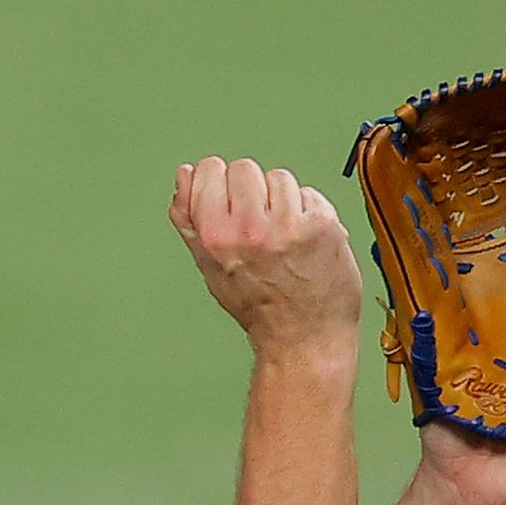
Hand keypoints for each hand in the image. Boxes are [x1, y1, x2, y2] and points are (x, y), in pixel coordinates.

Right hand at [168, 157, 361, 357]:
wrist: (303, 336)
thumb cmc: (257, 307)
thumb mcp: (208, 266)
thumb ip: (189, 218)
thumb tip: (184, 175)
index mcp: (215, 235)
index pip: (209, 169)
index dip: (219, 183)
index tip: (228, 203)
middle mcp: (249, 227)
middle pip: (244, 168)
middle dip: (251, 191)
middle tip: (258, 226)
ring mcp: (287, 224)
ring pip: (279, 177)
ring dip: (282, 200)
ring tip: (282, 234)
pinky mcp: (321, 223)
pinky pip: (310, 193)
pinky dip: (309, 211)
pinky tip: (304, 237)